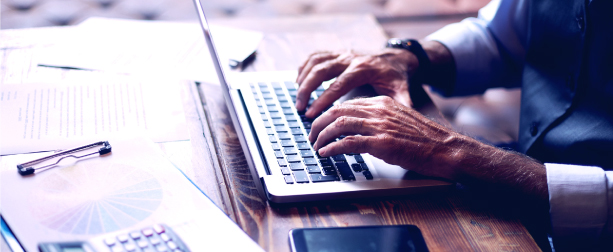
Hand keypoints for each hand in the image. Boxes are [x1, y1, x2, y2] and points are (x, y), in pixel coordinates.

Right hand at [295, 49, 417, 117]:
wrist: (397, 56)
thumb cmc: (396, 76)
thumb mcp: (401, 89)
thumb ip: (400, 103)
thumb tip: (401, 121)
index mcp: (363, 68)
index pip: (338, 85)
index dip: (323, 99)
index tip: (312, 113)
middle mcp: (350, 58)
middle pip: (321, 71)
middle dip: (307, 89)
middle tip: (300, 108)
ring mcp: (342, 53)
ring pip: (315, 62)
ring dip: (303, 79)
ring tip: (297, 97)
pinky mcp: (337, 52)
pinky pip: (315, 56)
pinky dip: (304, 67)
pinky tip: (298, 81)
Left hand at [309, 96, 463, 179]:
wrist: (446, 148)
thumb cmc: (425, 139)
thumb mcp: (399, 121)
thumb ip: (379, 120)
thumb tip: (357, 129)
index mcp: (383, 102)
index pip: (347, 104)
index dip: (329, 114)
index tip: (321, 124)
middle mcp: (379, 110)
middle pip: (337, 111)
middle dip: (319, 123)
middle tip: (311, 135)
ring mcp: (380, 126)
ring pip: (338, 124)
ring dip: (322, 136)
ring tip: (315, 146)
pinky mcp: (381, 143)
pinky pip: (348, 142)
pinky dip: (332, 148)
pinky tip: (326, 154)